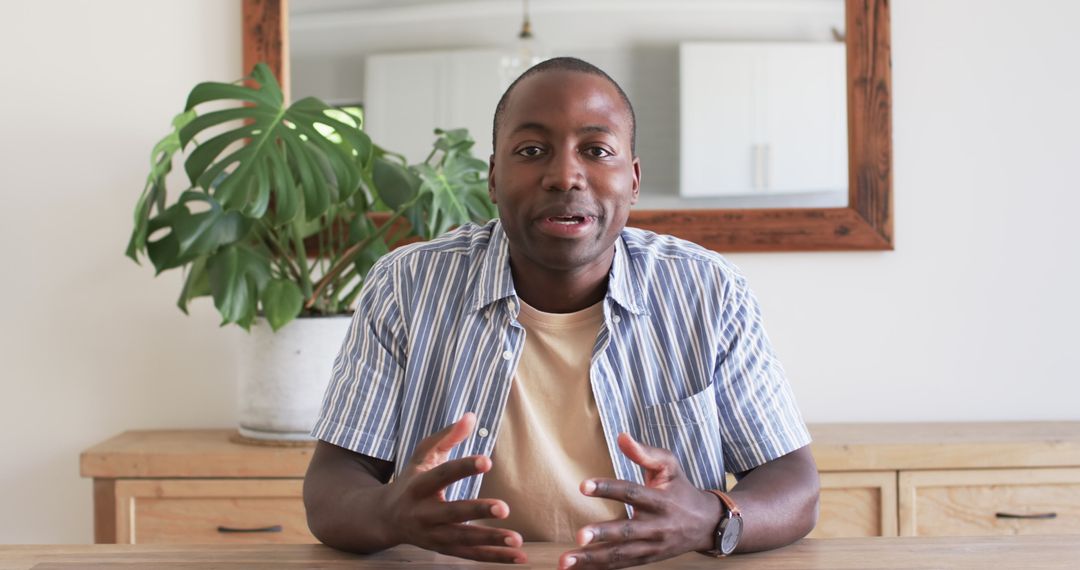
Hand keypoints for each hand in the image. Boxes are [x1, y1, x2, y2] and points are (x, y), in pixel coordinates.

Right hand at [381, 412, 526, 563]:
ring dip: (490, 541)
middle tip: (504, 508)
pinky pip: (471, 555)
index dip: (464, 468)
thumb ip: (447, 436)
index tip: (487, 461)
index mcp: (418, 486)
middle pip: (452, 513)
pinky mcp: (443, 549)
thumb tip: (472, 416)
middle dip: (477, 512)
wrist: (385, 518)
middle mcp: (423, 513)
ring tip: (517, 540)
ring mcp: (433, 535)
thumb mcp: (423, 455)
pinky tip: (519, 557)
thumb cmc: (411, 480)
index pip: (442, 475)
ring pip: (463, 540)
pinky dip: (494, 558)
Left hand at [558, 433, 721, 569]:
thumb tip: (621, 436)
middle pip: (628, 532)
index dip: (608, 489)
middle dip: (603, 535)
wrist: (707, 524)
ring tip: (567, 561)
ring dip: (593, 560)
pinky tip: (578, 569)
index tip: (583, 486)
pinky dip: (599, 568)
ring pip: (621, 555)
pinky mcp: (647, 559)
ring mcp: (652, 546)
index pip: (632, 493)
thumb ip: (645, 453)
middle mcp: (657, 526)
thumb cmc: (681, 489)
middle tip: (580, 536)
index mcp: (661, 501)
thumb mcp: (670, 466)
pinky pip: (622, 565)